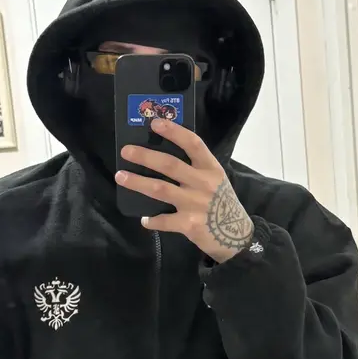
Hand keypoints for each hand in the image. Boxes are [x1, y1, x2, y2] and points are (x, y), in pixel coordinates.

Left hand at [115, 119, 253, 262]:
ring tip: (121, 176)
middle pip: (170, 164)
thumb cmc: (221, 201)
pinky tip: (144, 219)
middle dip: (145, 156)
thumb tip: (161, 153)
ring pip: (160, 189)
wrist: (237, 235)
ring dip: (138, 182)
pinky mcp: (189, 224)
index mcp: (210, 168)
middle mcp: (203, 183)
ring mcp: (195, 204)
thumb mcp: (215, 178)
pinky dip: (152, 220)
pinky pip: (164, 220)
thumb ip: (195, 167)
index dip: (174, 132)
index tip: (155, 123)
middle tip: (126, 151)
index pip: (193, 143)